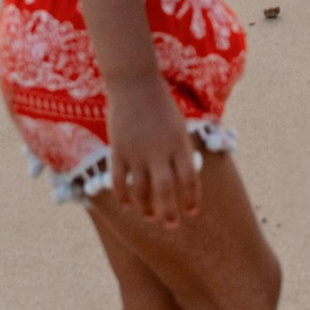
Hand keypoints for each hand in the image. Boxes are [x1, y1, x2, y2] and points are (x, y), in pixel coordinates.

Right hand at [105, 80, 203, 222]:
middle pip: (165, 191)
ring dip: (146, 208)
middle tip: (171, 225)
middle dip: (169, 213)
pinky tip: (128, 205)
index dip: (191, 200)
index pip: (189, 180)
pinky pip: (120, 181)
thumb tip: (183, 181)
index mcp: (179, 144)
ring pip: (141, 190)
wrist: (134, 83)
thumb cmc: (161, 106)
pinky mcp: (118, 150)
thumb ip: (181, 153)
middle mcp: (159, 151)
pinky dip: (124, 197)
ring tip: (149, 217)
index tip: (191, 213)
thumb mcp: (179, 127)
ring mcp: (137, 152)